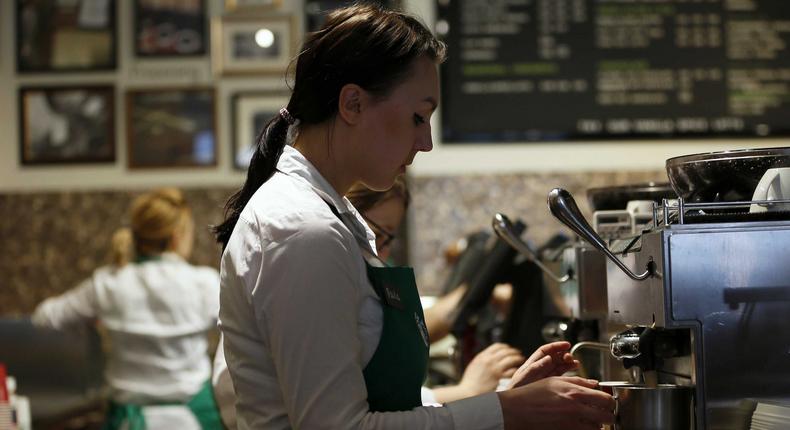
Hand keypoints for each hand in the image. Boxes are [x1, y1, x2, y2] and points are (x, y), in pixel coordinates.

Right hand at [457, 343, 524, 396]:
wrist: (468, 392)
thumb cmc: (470, 381)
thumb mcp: (474, 365)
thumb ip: (483, 359)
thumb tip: (493, 356)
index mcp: (482, 356)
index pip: (497, 346)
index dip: (505, 346)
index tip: (509, 349)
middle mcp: (489, 360)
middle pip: (506, 351)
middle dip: (514, 351)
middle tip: (518, 353)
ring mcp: (494, 368)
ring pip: (511, 359)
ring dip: (518, 358)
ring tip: (521, 360)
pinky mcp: (499, 377)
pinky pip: (511, 371)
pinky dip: (515, 369)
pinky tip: (517, 371)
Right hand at [498, 376, 614, 429]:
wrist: (516, 411)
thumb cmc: (531, 395)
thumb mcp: (554, 381)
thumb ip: (577, 381)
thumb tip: (594, 384)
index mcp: (574, 392)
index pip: (606, 399)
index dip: (610, 401)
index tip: (608, 402)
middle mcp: (576, 409)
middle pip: (607, 417)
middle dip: (608, 416)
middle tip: (603, 414)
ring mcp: (572, 424)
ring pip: (598, 428)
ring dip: (597, 425)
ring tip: (590, 420)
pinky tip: (579, 426)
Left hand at [507, 341, 578, 388]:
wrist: (516, 404)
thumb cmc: (517, 389)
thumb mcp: (524, 376)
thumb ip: (536, 367)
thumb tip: (548, 358)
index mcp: (533, 363)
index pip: (545, 350)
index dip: (556, 346)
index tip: (566, 345)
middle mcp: (540, 368)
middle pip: (554, 357)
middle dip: (563, 355)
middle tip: (570, 357)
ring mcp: (546, 375)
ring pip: (559, 365)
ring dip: (567, 362)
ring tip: (575, 363)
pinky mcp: (551, 383)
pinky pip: (561, 374)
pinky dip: (568, 370)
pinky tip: (574, 369)